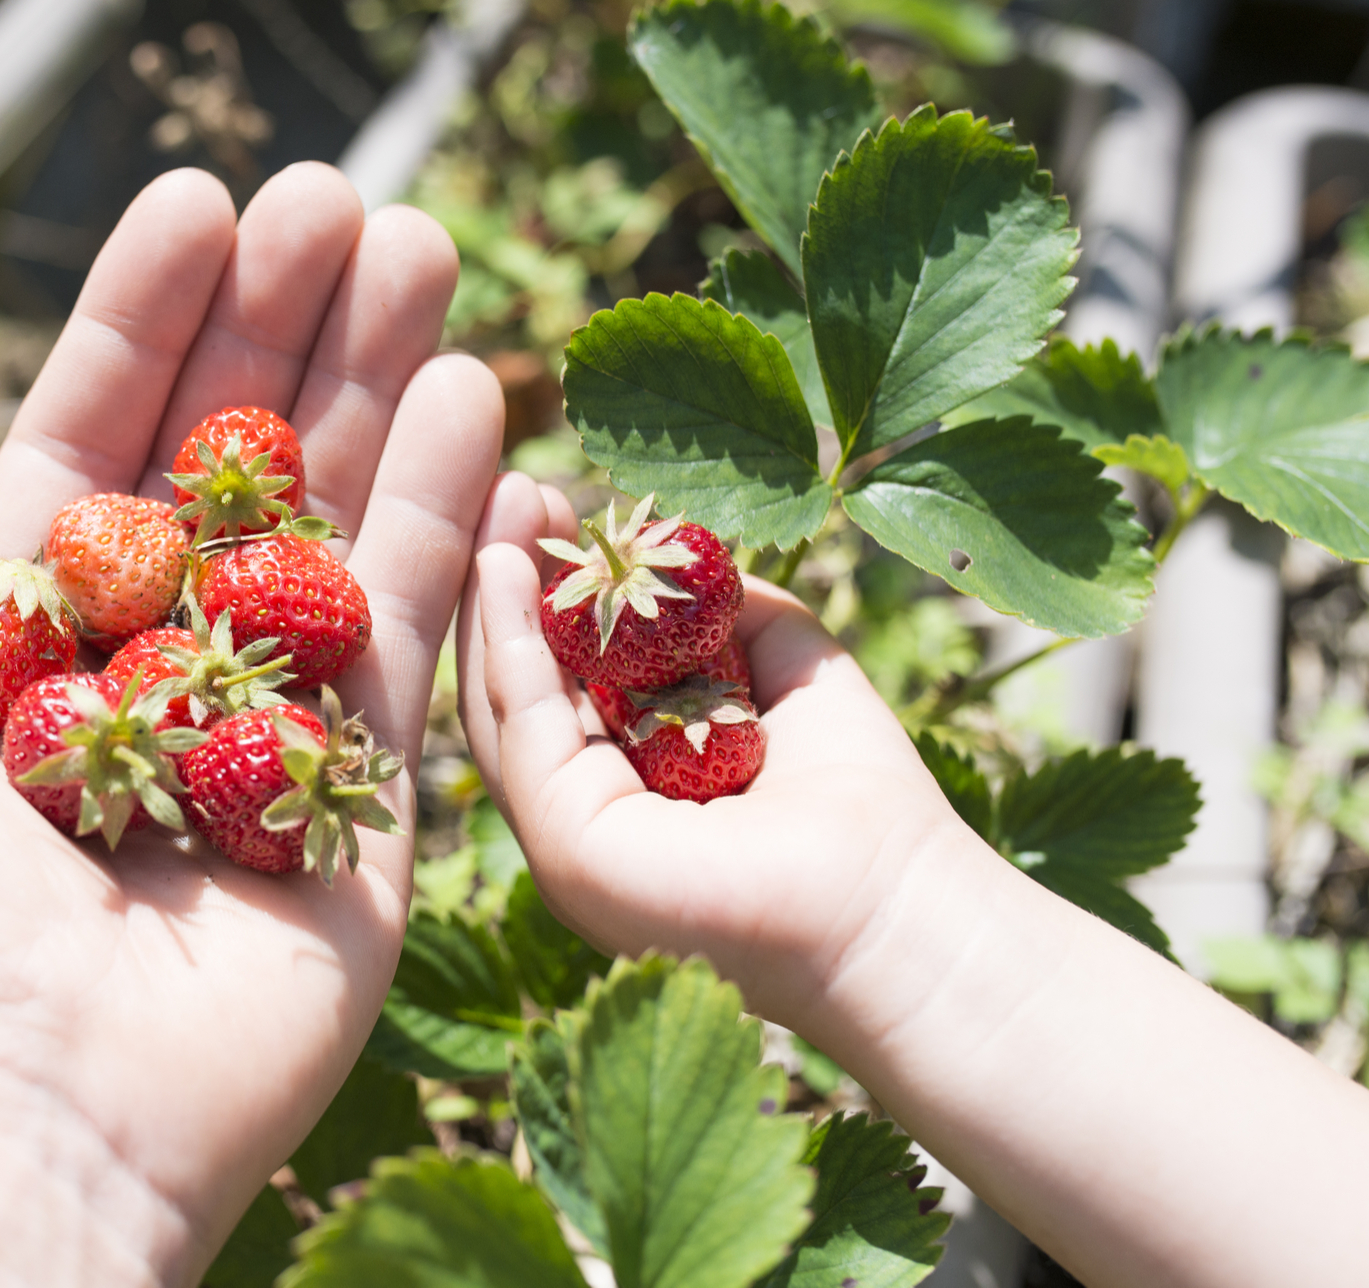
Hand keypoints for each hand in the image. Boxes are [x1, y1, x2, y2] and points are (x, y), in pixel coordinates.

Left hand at [0, 163, 502, 1286]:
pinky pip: (414, 630)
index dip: (144, 317)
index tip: (199, 197)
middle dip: (287, 322)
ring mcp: (269, 723)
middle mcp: (153, 663)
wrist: (15, 1114)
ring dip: (382, 380)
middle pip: (233, 458)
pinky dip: (446, 510)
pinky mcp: (367, 794)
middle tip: (346, 196)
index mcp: (23, 635)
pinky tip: (474, 390)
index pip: (94, 435)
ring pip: (336, 520)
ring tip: (425, 246)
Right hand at [457, 473, 1368, 1287]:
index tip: (540, 502)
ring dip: (491, 601)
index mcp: (625, 783)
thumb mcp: (789, 667)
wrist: (898, 903)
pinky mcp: (568, 850)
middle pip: (513, 685)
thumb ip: (730, 613)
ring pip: (500, 707)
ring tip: (495, 507)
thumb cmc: (860, 801)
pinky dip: (509, 646)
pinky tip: (506, 572)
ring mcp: (565, 840)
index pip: (559, 676)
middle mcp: (582, 815)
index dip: (546, 587)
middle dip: (503, 581)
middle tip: (502, 488)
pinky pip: (523, 733)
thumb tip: (684, 554)